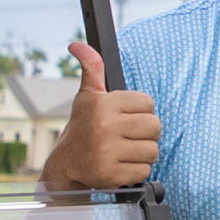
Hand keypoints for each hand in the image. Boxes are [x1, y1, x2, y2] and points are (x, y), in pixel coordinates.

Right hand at [41, 40, 160, 192]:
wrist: (64, 166)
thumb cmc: (82, 128)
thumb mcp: (86, 97)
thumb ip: (91, 68)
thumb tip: (77, 45)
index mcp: (103, 104)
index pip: (148, 103)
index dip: (141, 112)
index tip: (127, 118)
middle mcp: (105, 126)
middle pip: (154, 126)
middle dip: (145, 133)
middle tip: (129, 137)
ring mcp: (107, 151)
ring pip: (152, 150)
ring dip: (142, 153)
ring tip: (125, 151)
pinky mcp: (111, 174)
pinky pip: (143, 171)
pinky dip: (136, 171)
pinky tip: (121, 165)